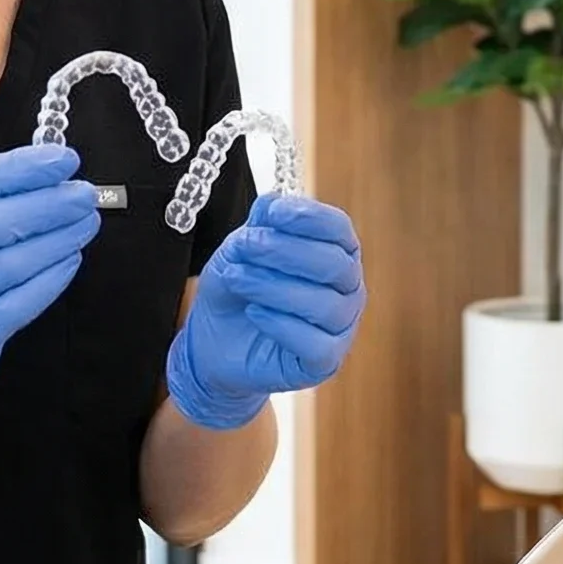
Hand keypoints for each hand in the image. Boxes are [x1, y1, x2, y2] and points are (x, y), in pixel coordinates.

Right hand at [0, 144, 100, 442]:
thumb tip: (48, 176)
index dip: (24, 168)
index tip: (64, 160)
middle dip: (51, 203)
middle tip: (84, 194)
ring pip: (15, 260)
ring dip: (60, 238)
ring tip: (86, 222)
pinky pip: (24, 298)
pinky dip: (53, 276)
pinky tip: (70, 259)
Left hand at [166, 196, 365, 431]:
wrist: (214, 343)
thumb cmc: (239, 289)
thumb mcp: (241, 249)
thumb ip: (261, 224)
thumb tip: (273, 202)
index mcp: (337, 252)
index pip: (339, 229)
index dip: (310, 218)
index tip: (273, 214)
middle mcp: (348, 289)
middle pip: (336, 265)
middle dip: (286, 251)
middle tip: (246, 245)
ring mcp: (341, 327)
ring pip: (325, 305)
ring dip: (274, 287)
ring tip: (237, 279)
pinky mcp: (325, 362)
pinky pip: (315, 343)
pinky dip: (281, 324)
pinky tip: (254, 313)